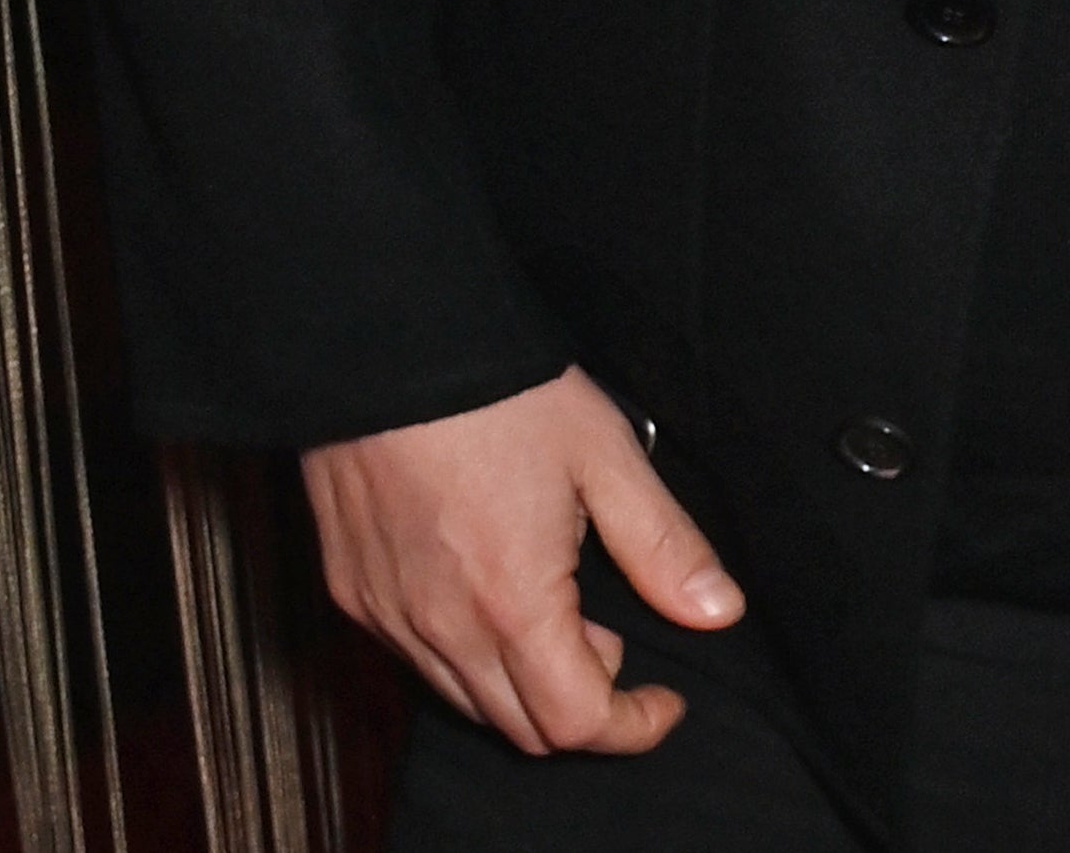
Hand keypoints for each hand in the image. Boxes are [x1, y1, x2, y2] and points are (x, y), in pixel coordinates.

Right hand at [302, 364, 744, 756]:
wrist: (387, 342)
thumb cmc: (499, 391)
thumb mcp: (605, 455)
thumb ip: (663, 545)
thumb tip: (717, 610)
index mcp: (511, 603)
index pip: (575, 722)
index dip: (633, 726)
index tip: (665, 701)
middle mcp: (439, 629)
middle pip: (521, 728)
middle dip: (584, 705)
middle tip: (618, 638)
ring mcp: (387, 616)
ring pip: (466, 700)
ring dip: (525, 682)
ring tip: (562, 604)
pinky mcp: (351, 593)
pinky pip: (416, 659)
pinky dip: (468, 653)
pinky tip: (494, 588)